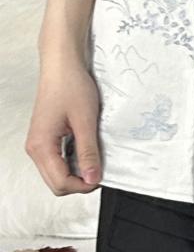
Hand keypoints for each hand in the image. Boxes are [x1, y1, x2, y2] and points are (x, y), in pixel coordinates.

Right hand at [25, 55, 102, 194]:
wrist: (62, 66)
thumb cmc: (71, 86)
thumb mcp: (85, 121)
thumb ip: (88, 151)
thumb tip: (92, 177)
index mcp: (41, 147)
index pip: (60, 182)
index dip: (83, 185)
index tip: (101, 177)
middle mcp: (36, 148)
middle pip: (56, 182)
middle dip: (79, 182)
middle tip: (100, 171)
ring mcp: (40, 144)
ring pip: (57, 173)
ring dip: (76, 172)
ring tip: (95, 159)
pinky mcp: (47, 138)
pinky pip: (58, 160)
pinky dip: (73, 161)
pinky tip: (87, 151)